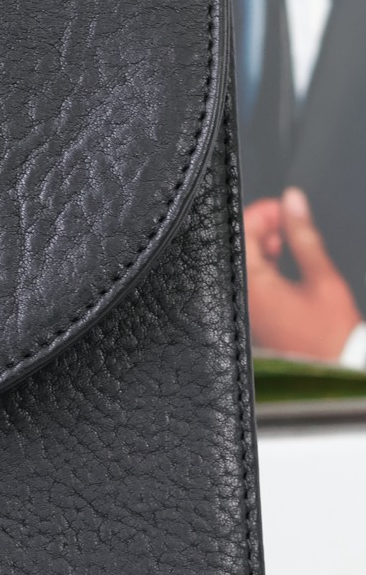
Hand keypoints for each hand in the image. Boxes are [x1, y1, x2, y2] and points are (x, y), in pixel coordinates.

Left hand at [243, 188, 362, 360]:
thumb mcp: (322, 277)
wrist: (336, 372)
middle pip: (237, 248)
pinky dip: (258, 269)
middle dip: (259, 228)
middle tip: (286, 222)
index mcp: (253, 286)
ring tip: (285, 244)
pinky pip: (245, 284)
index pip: (242, 232)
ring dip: (259, 248)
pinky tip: (277, 266)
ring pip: (240, 265)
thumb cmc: (332, 337)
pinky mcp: (250, 320)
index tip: (281, 207)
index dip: (261, 213)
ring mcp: (243, 312)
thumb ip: (304, 235)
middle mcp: (242, 300)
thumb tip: (293, 203)